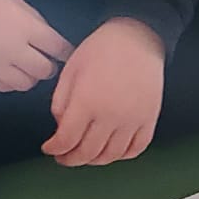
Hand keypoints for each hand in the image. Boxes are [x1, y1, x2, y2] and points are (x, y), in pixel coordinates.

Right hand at [0, 0, 73, 92]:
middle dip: (49, 66)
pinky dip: (11, 82)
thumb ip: (33, 20)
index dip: (65, 51)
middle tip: (45, 59)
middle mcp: (14, 51)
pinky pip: (4, 87)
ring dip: (30, 76)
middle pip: (45, 71)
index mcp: (26, 28)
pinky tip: (8, 71)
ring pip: (26, 84)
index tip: (65, 51)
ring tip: (26, 66)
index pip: (58, 47)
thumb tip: (48, 37)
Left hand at [41, 18, 165, 167]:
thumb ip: (60, 102)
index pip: (66, 139)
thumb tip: (61, 127)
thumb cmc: (102, 49)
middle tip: (63, 157)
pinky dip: (122, 156)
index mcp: (87, 101)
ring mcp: (132, 120)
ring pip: (111, 155)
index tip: (49, 148)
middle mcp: (111, 115)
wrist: (137, 38)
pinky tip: (112, 151)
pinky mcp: (149, 119)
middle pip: (87, 153)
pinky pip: (136, 148)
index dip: (54, 149)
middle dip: (70, 159)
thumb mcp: (71, 70)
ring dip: (94, 160)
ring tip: (85, 155)